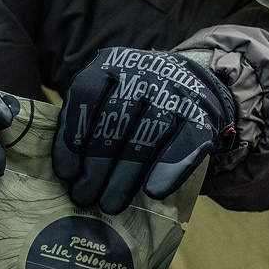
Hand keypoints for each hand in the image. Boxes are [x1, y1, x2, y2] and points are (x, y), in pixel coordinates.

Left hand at [52, 47, 236, 213]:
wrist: (194, 83)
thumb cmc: (135, 102)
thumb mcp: (106, 97)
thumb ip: (86, 123)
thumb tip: (67, 173)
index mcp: (111, 65)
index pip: (86, 95)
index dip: (73, 136)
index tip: (66, 173)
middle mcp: (143, 73)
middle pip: (115, 120)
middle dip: (96, 164)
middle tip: (83, 197)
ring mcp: (175, 92)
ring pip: (147, 135)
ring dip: (126, 174)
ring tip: (110, 204)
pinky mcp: (202, 114)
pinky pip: (185, 143)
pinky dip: (168, 168)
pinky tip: (153, 191)